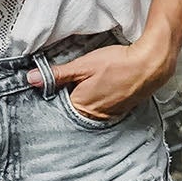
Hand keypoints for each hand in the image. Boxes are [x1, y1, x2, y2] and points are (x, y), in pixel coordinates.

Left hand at [32, 35, 174, 121]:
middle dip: (68, 96)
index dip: (53, 93)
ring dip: (85, 98)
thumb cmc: (118, 63)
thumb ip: (57, 74)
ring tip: (91, 83)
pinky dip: (99, 100)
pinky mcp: (120, 111)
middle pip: (72, 109)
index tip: (51, 83)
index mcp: (81, 107)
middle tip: (74, 81)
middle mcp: (94, 117)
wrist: (151, 64)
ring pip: (88, 109)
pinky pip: (102, 108)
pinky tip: (103, 87)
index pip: (57, 105)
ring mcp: (109, 115)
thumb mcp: (83, 65)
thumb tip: (30, 79)